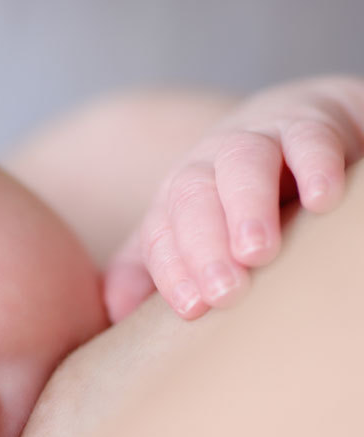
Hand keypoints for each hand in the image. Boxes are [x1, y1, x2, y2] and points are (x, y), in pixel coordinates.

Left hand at [104, 76, 363, 321]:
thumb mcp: (194, 232)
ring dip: (246, 206)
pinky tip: (321, 200)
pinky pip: (310, 138)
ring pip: (242, 163)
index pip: (162, 234)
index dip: (171, 270)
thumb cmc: (236, 198)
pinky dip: (316, 165)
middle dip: (203, 247)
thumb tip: (114, 312)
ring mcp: (259, 141)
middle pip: (192, 199)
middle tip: (224, 292)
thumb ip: (154, 269)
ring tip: (257, 251)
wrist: (295, 124)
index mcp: (178, 199)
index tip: (191, 307)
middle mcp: (209, 166)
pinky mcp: (311, 124)